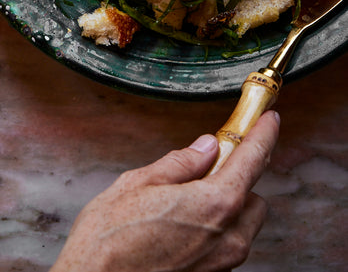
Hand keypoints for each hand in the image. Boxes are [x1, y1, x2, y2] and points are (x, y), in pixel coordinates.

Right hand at [50, 110, 279, 271]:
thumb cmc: (109, 241)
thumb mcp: (138, 184)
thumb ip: (180, 163)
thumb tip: (205, 148)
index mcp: (214, 204)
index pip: (253, 159)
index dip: (263, 134)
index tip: (269, 120)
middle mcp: (228, 239)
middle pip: (253, 199)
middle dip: (237, 181)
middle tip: (207, 169)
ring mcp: (222, 265)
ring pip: (242, 227)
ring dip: (225, 209)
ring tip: (184, 203)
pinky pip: (225, 249)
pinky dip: (213, 234)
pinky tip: (180, 229)